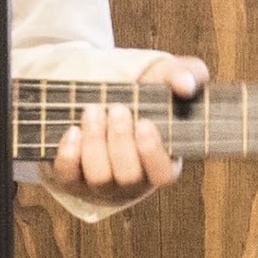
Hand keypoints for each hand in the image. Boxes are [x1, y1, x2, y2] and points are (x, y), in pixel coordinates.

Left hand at [43, 51, 207, 203]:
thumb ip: (188, 73)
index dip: (152, 152)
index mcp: (163, 163)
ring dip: (95, 142)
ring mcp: (102, 184)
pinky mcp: (73, 180)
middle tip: (117, 109)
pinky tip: (73, 130)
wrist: (104, 97)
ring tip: (93, 111)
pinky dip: (70, 154)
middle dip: (121, 141)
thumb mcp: (167, 78)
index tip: (144, 123)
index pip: (163, 174)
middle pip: (129, 176)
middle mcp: (133, 181)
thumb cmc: (145, 92)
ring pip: (100, 177)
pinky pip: (69, 177)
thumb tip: (185, 84)